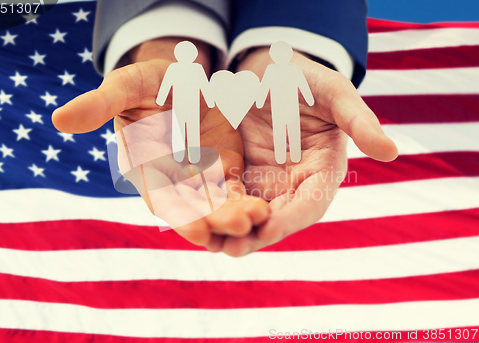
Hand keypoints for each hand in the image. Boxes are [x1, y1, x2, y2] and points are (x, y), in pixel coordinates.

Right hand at [52, 38, 269, 250]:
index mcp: (145, 167)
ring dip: (235, 215)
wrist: (180, 79)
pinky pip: (235, 190)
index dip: (178, 214)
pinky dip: (246, 200)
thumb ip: (100, 103)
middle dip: (216, 219)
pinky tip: (264, 209)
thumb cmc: (148, 82)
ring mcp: (199, 178)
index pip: (160, 198)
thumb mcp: (127, 86)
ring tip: (257, 219)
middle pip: (194, 208)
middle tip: (240, 226)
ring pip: (217, 204)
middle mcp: (172, 180)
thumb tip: (59, 119)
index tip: (198, 229)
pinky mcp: (222, 170)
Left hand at [219, 48, 397, 256]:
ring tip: (209, 243)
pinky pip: (227, 197)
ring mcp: (266, 182)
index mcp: (322, 171)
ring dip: (231, 231)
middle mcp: (294, 184)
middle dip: (255, 235)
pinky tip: (195, 219)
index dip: (292, 218)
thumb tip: (391, 151)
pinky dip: (214, 210)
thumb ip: (359, 121)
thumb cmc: (306, 79)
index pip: (311, 203)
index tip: (270, 230)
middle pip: (277, 218)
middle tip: (231, 248)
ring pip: (250, 214)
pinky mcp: (240, 174)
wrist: (269, 70)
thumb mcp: (334, 92)